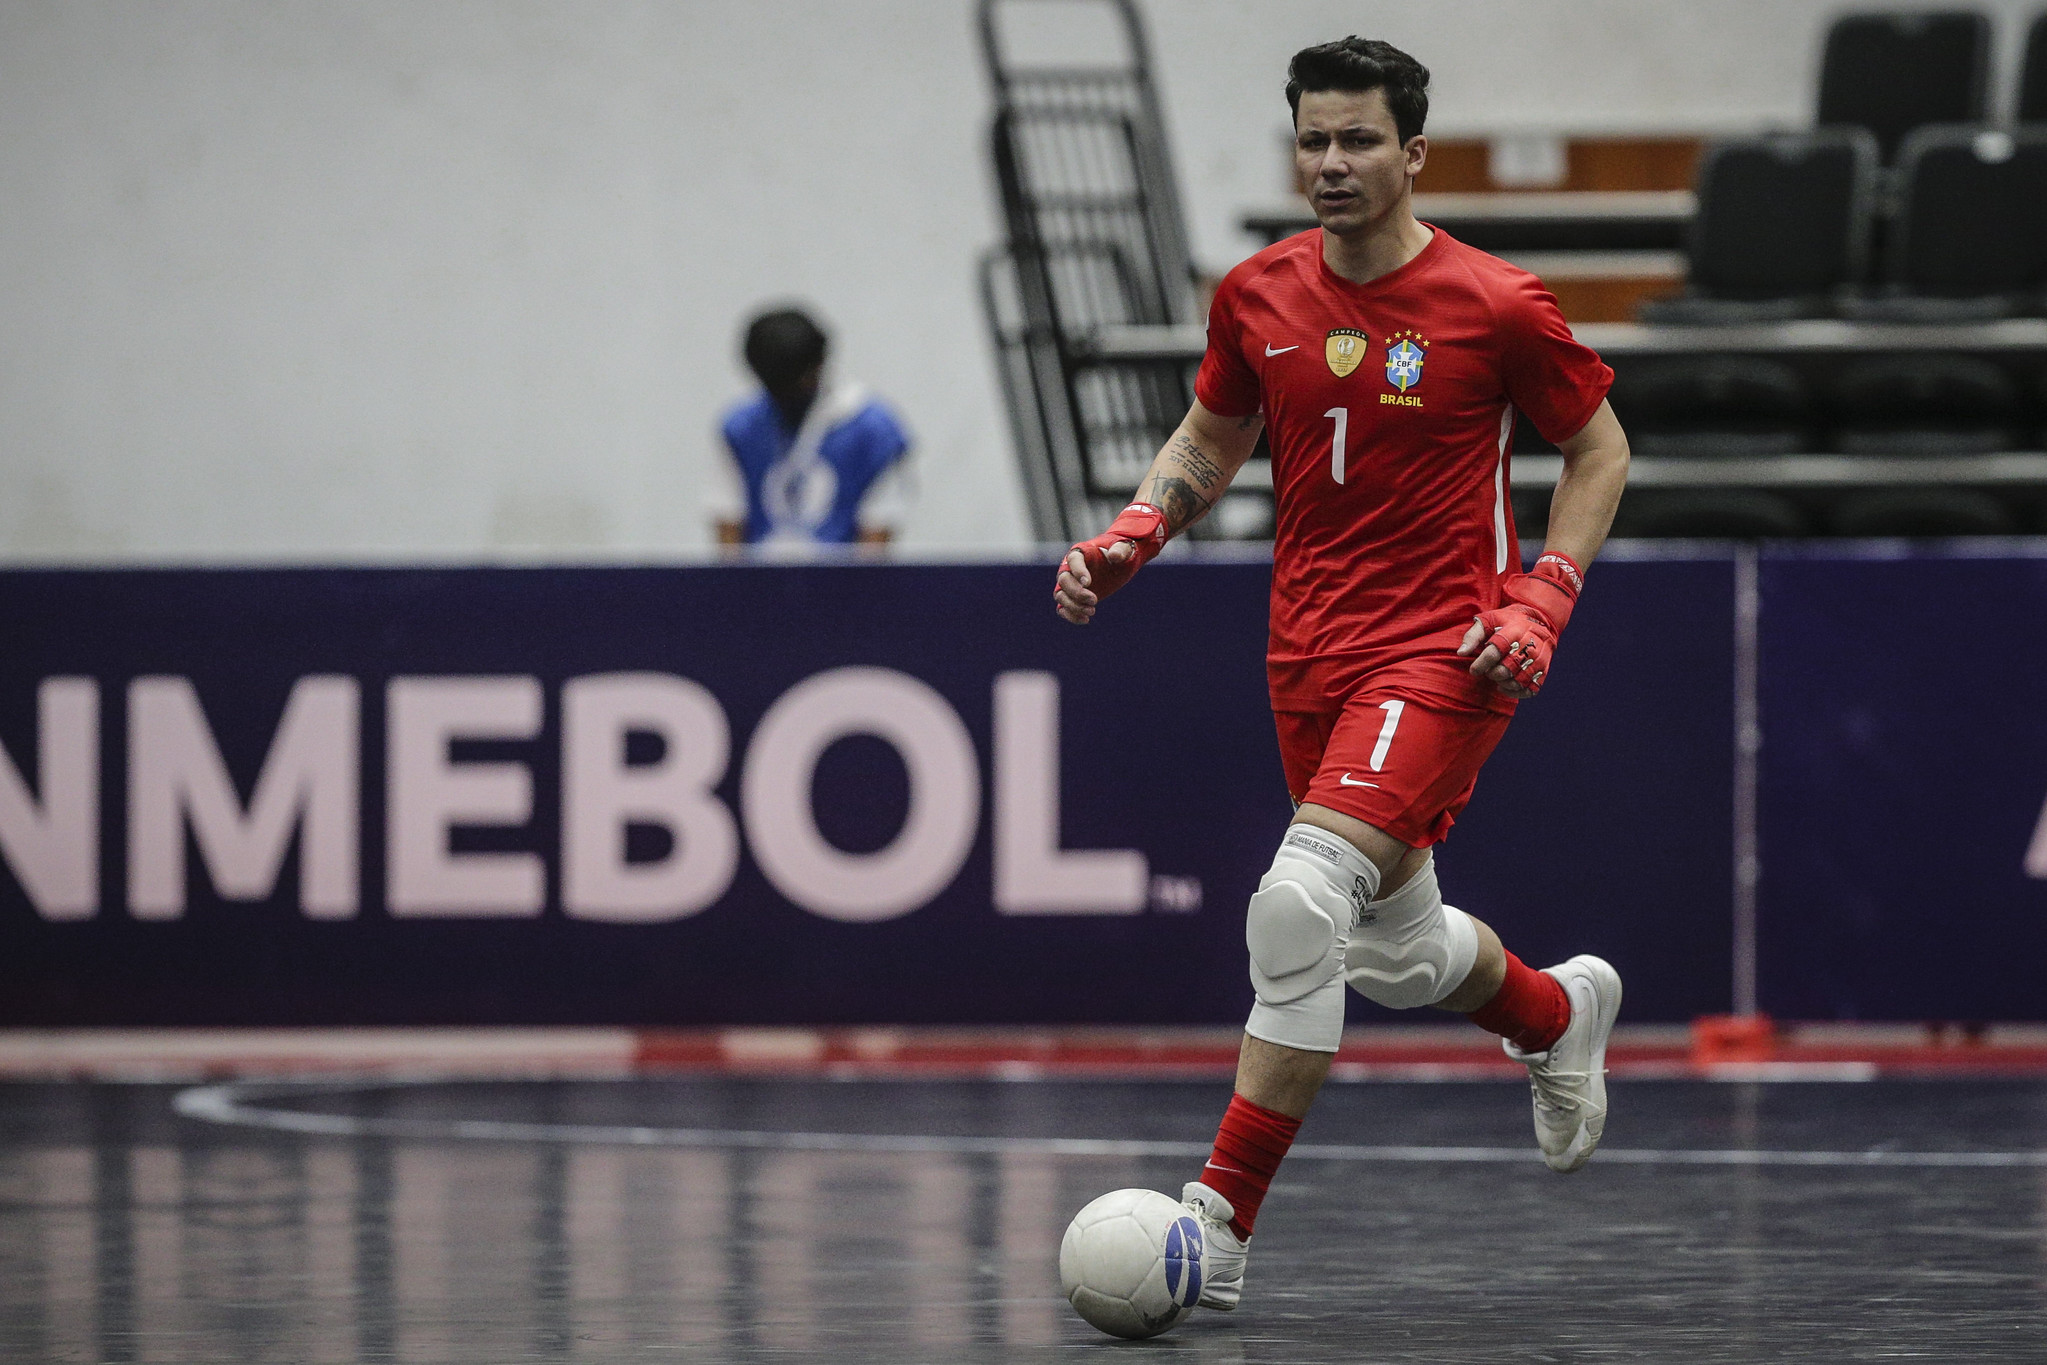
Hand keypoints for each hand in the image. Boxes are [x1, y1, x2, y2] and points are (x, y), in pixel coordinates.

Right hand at [1052, 503, 1167, 623]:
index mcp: (1081, 552)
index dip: (1078, 571)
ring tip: (1092, 611)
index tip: (1088, 583)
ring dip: (1073, 606)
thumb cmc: (1120, 552)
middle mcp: (1070, 568)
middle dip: (1076, 592)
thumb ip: (1120, 550)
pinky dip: (1071, 616)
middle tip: (1094, 600)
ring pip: (1060, 595)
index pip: (1073, 560)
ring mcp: (1070, 584)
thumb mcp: (1124, 548)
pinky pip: (1063, 608)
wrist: (1118, 564)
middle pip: (1063, 580)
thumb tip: (1114, 556)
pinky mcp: (1073, 597)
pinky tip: (1085, 620)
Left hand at [1456, 552, 1582, 696]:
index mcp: (1513, 631)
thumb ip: (1473, 635)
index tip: (1474, 670)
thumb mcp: (1489, 620)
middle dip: (1492, 674)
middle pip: (1506, 669)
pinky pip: (1530, 690)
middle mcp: (1528, 645)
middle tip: (1488, 671)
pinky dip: (1515, 693)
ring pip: (1518, 681)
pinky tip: (1505, 686)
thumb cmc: (1508, 622)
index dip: (1481, 664)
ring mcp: (1538, 659)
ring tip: (1497, 677)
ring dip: (1503, 683)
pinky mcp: (1544, 670)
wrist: (1541, 620)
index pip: (1494, 652)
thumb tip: (1461, 652)